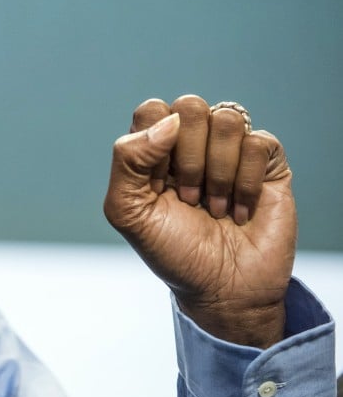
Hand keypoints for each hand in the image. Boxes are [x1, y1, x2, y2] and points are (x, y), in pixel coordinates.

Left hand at [103, 95, 295, 347]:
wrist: (220, 290)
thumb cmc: (171, 250)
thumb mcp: (127, 211)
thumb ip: (127, 159)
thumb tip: (169, 121)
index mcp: (155, 146)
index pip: (152, 109)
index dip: (154, 143)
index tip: (157, 185)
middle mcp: (193, 141)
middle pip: (189, 106)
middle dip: (187, 157)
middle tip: (187, 197)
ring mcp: (231, 150)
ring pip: (226, 119)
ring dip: (218, 172)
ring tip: (214, 206)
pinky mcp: (267, 164)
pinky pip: (259, 142)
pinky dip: (246, 182)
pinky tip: (240, 210)